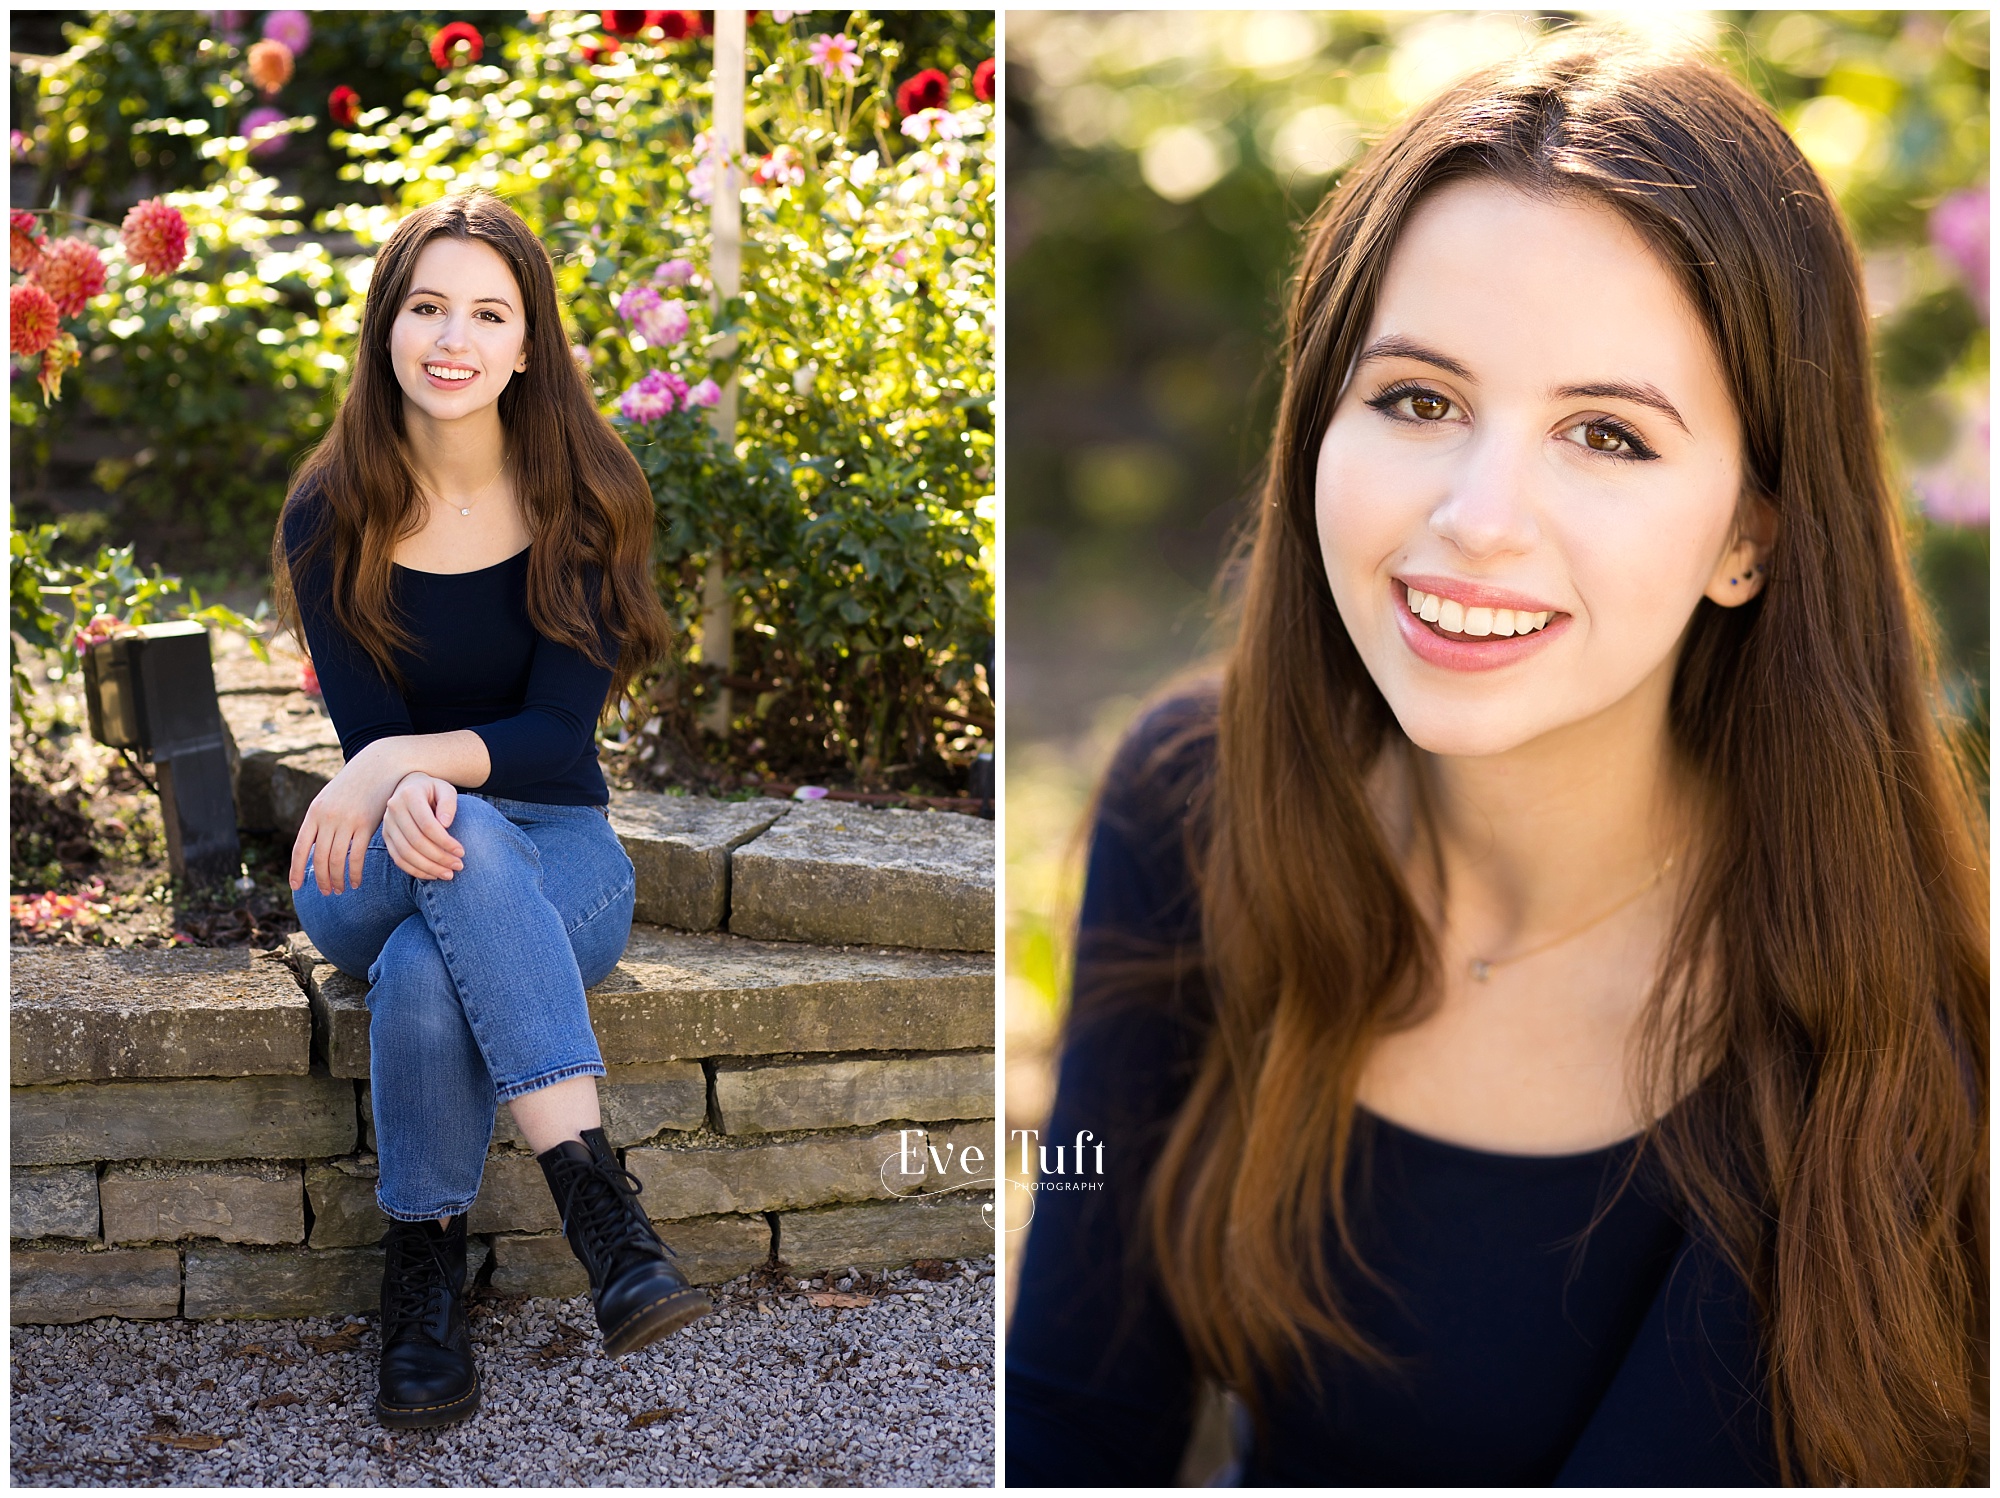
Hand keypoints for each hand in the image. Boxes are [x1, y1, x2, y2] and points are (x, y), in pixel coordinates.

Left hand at [288, 742, 409, 895]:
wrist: (380, 766)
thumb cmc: (354, 784)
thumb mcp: (330, 798)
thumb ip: (320, 820)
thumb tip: (312, 845)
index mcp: (314, 813)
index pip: (300, 848)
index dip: (296, 870)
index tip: (296, 887)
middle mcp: (328, 818)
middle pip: (319, 858)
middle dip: (320, 879)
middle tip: (325, 893)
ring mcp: (347, 821)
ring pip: (336, 859)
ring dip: (337, 879)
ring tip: (340, 889)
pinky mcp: (366, 825)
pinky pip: (356, 856)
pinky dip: (355, 873)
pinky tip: (356, 882)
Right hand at [381, 772, 464, 881]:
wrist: (410, 787)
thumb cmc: (433, 790)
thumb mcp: (446, 789)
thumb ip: (448, 804)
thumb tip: (445, 824)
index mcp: (409, 795)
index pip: (427, 824)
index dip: (444, 841)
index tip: (461, 852)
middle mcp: (394, 809)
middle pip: (416, 841)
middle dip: (439, 858)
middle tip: (458, 866)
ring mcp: (387, 824)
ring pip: (405, 853)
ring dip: (428, 868)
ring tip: (448, 874)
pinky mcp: (386, 836)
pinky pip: (398, 858)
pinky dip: (415, 870)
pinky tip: (432, 875)